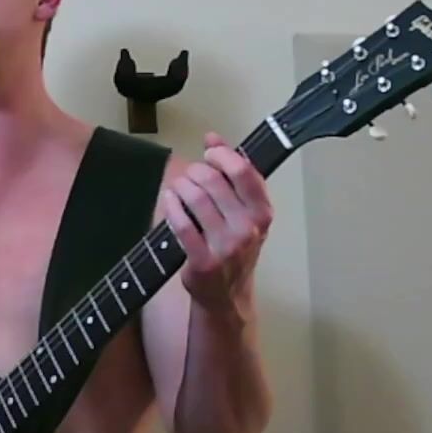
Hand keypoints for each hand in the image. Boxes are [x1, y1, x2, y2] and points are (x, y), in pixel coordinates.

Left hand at [158, 132, 273, 315]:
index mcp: (262, 213)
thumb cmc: (235, 247)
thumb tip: (213, 137)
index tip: (209, 152)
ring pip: (195, 198)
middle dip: (195, 171)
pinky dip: (171, 205)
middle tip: (189, 175)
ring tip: (178, 188)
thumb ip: (232, 174)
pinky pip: (181, 224)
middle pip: (213, 181)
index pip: (243, 171)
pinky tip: (169, 200)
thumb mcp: (244, 212)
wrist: (227, 295)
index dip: (221, 155)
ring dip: (180, 185)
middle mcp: (248, 228)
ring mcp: (226, 246)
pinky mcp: (202, 261)